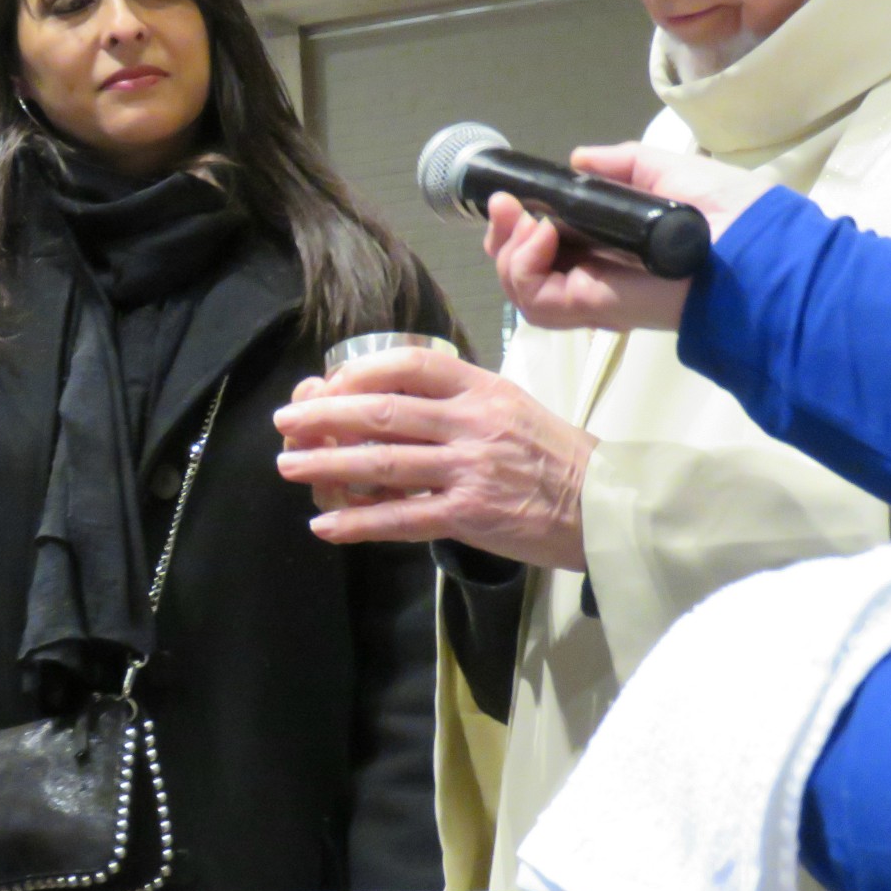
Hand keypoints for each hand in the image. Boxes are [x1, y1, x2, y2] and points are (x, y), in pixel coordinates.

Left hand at [273, 348, 596, 570]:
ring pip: (383, 463)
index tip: (323, 385)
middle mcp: (473, 422)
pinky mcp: (471, 514)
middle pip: (383, 410)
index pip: (407, 364)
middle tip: (284, 422)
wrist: (606, 505)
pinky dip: (359, 522)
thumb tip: (376, 406)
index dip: (356, 372)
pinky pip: (403, 518)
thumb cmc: (549, 455)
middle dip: (324, 416)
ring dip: (327, 465)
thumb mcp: (506, 407)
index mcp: (480, 388)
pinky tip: (324, 526)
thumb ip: (451, 403)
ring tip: (288, 466)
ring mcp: (472, 468)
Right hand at [484, 142, 773, 333]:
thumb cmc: (726, 213)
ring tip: (527, 222)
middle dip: (501, 236)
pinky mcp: (590, 307)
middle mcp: (592, 273)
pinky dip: (525, 267)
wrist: (755, 249)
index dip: (517, 224)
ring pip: (520, 287)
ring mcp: (588, 294)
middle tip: (506, 206)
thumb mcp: (667, 173)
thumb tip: (579, 158)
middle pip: (520, 269)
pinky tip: (543, 237)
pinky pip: (535, 299)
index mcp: (608, 245)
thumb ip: (624, 166)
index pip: (543, 245)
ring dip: (509, 251)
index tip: (511, 197)